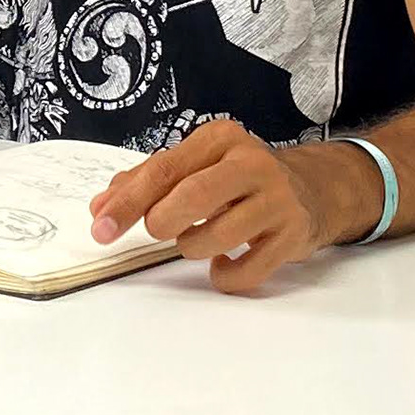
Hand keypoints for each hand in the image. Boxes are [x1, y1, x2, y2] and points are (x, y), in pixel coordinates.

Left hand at [87, 120, 363, 295]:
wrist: (314, 189)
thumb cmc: (239, 178)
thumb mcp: (197, 165)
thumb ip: (146, 182)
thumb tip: (100, 209)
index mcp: (220, 139)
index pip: (163, 170)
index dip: (126, 202)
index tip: (100, 228)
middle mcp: (252, 163)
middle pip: (192, 197)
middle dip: (162, 222)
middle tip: (158, 231)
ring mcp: (277, 199)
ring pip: (216, 238)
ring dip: (192, 248)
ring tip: (198, 240)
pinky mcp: (293, 235)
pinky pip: (245, 271)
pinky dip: (223, 276)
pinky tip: (222, 263)